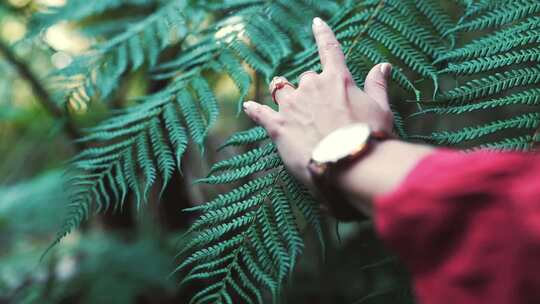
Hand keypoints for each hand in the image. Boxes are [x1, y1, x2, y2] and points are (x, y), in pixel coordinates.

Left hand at [243, 17, 393, 186]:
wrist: (350, 164)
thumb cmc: (370, 138)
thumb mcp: (381, 109)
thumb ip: (377, 86)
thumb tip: (383, 66)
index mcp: (337, 79)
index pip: (329, 49)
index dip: (323, 35)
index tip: (316, 23)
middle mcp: (311, 86)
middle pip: (305, 78)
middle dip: (310, 89)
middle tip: (319, 110)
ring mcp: (292, 106)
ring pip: (281, 90)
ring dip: (283, 92)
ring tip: (284, 98)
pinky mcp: (278, 126)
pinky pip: (260, 113)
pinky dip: (254, 109)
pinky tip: (248, 106)